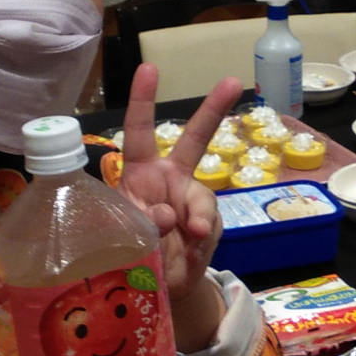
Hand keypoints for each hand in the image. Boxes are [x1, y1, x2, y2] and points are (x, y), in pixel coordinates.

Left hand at [118, 62, 242, 308]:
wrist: (158, 286)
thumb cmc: (130, 253)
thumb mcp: (123, 235)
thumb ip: (142, 221)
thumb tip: (172, 216)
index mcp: (138, 174)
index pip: (139, 132)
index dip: (143, 101)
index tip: (150, 69)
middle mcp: (168, 180)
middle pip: (193, 140)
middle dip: (213, 110)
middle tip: (232, 82)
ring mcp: (191, 203)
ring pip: (201, 198)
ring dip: (193, 217)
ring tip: (181, 237)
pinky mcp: (208, 227)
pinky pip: (207, 226)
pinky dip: (199, 238)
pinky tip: (191, 244)